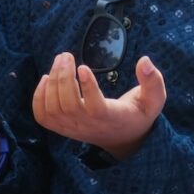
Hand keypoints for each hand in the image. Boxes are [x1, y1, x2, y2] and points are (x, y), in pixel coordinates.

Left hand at [32, 52, 165, 160]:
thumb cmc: (139, 113)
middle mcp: (89, 126)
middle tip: (66, 55)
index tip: (83, 66)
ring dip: (52, 82)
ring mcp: (73, 129)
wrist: (124, 138)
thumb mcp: (154, 99)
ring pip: (53, 109)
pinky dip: (39, 97)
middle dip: (63, 78)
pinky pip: (43, 117)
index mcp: (112, 118)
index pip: (95, 107)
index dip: (87, 88)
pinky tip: (45, 78)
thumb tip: (144, 60)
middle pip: (68, 105)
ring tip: (60, 60)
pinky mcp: (63, 128)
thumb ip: (153, 81)